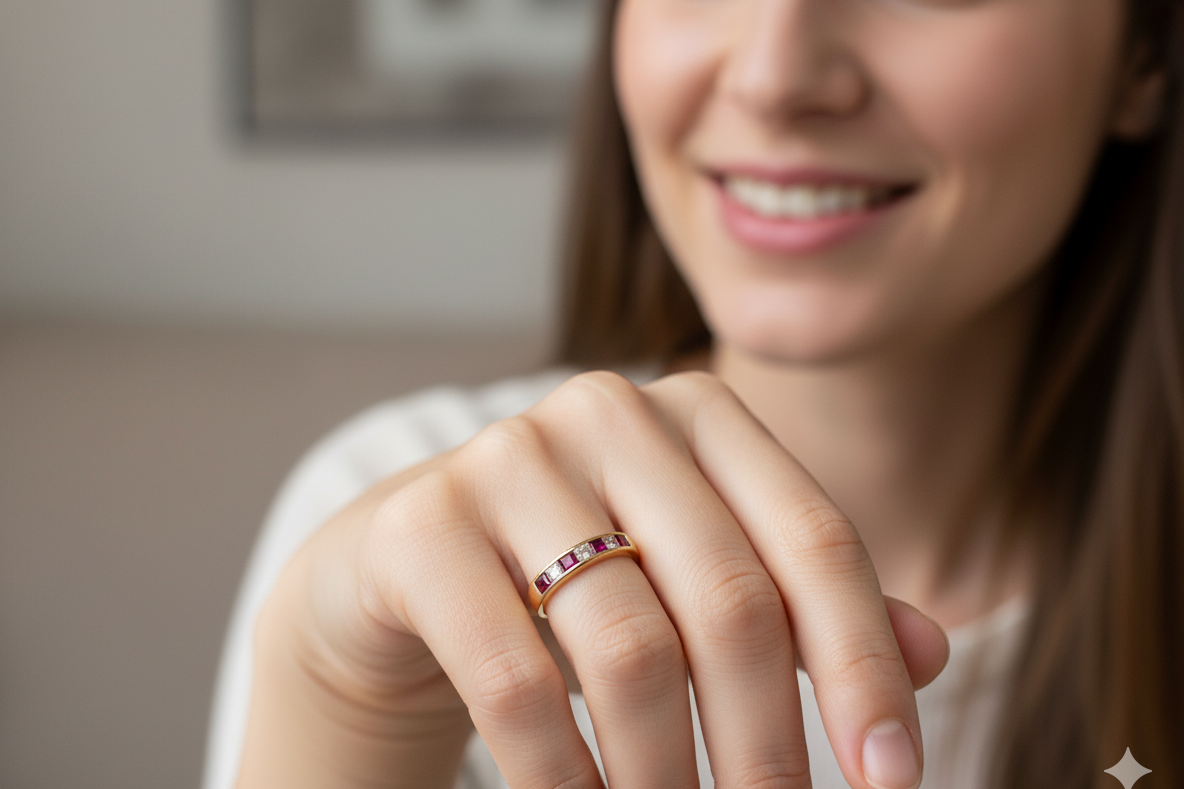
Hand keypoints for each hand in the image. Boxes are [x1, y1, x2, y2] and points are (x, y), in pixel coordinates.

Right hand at [237, 371, 948, 788]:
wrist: (408, 564)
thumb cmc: (576, 573)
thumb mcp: (694, 578)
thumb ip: (803, 604)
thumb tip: (931, 654)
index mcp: (699, 410)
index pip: (817, 542)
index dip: (866, 669)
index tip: (894, 781)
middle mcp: (609, 411)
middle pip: (732, 605)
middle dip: (767, 748)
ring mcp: (507, 457)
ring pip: (630, 651)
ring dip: (665, 780)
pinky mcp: (423, 523)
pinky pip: (516, 681)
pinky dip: (562, 776)